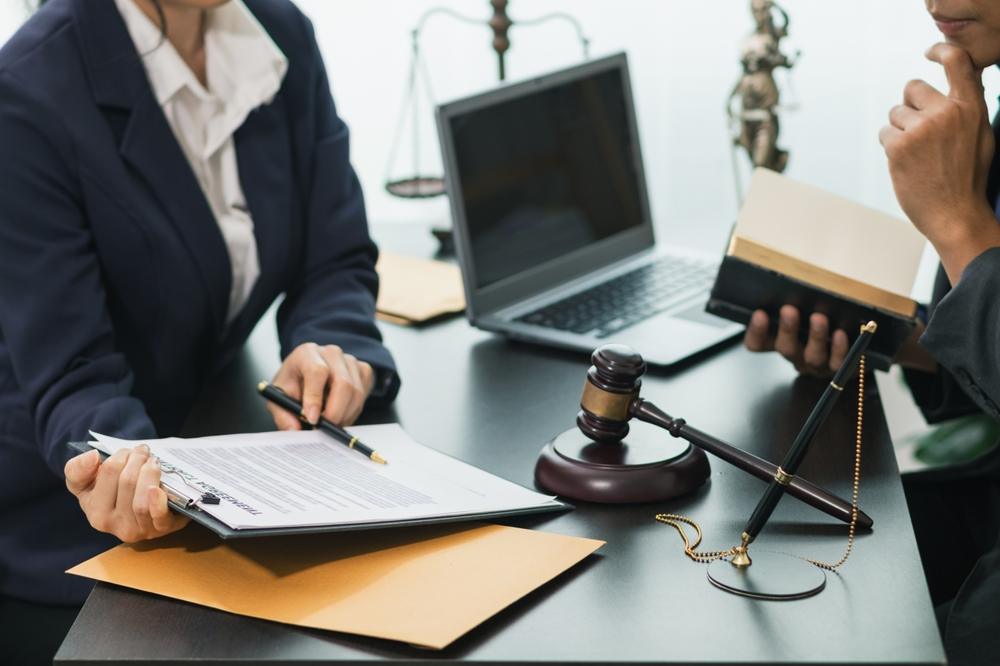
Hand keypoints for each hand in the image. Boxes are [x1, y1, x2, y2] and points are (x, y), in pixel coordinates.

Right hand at [64, 446, 188, 541]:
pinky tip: (157, 489)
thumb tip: (92, 456)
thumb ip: (77, 469)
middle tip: (144, 451)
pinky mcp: (162, 528)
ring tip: (153, 461)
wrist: (149, 509)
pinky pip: (158, 517)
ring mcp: (139, 529)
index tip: (127, 451)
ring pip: (141, 499)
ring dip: (150, 472)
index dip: (121, 456)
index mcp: (95, 512)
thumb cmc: (115, 493)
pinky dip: (157, 503)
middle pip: (128, 482)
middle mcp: (114, 524)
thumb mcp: (88, 482)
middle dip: (138, 459)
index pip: (108, 472)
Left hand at [267, 343, 373, 429]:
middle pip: (343, 383)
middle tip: (325, 429)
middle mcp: (331, 353)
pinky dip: (353, 411)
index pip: (317, 371)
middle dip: (335, 412)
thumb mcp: (278, 399)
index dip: (315, 397)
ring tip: (330, 424)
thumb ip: (282, 415)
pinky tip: (340, 413)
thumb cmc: (292, 386)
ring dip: (345, 415)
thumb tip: (294, 429)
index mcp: (306, 353)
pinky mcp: (363, 370)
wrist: (305, 377)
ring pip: (356, 392)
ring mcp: (350, 360)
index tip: (312, 419)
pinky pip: (364, 394)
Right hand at [743, 305, 848, 376]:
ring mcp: (816, 365)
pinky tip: (840, 333)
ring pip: (812, 357)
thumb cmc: (821, 321)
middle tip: (789, 309)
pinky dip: (839, 348)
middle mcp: (795, 356)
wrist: (851, 349)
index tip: (759, 313)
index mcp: (779, 342)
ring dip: (815, 337)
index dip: (756, 332)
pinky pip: (837, 363)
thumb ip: (794, 303)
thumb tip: (791, 284)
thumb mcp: (803, 313)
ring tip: (818, 318)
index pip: (757, 343)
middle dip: (787, 329)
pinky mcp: (838, 369)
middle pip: (785, 349)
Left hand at [879, 42, 999, 282]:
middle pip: (912, 88)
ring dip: (899, 130)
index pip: (957, 62)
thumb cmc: (967, 177)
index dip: (941, 50)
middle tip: (918, 130)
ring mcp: (921, 128)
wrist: (955, 214)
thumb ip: (968, 106)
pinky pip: (884, 133)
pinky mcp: (899, 145)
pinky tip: (906, 163)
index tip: (930, 52)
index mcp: (972, 107)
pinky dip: (890, 146)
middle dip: (910, 105)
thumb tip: (962, 76)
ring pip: (895, 113)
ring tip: (917, 154)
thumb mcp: (981, 135)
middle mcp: (947, 112)